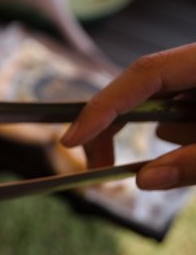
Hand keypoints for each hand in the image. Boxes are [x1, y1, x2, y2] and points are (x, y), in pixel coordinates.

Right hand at [60, 43, 195, 189]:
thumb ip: (193, 162)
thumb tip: (143, 181)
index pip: (143, 73)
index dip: (103, 105)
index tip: (71, 140)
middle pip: (139, 92)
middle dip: (116, 130)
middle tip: (99, 169)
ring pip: (164, 114)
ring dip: (176, 140)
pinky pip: (178, 121)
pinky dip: (185, 139)